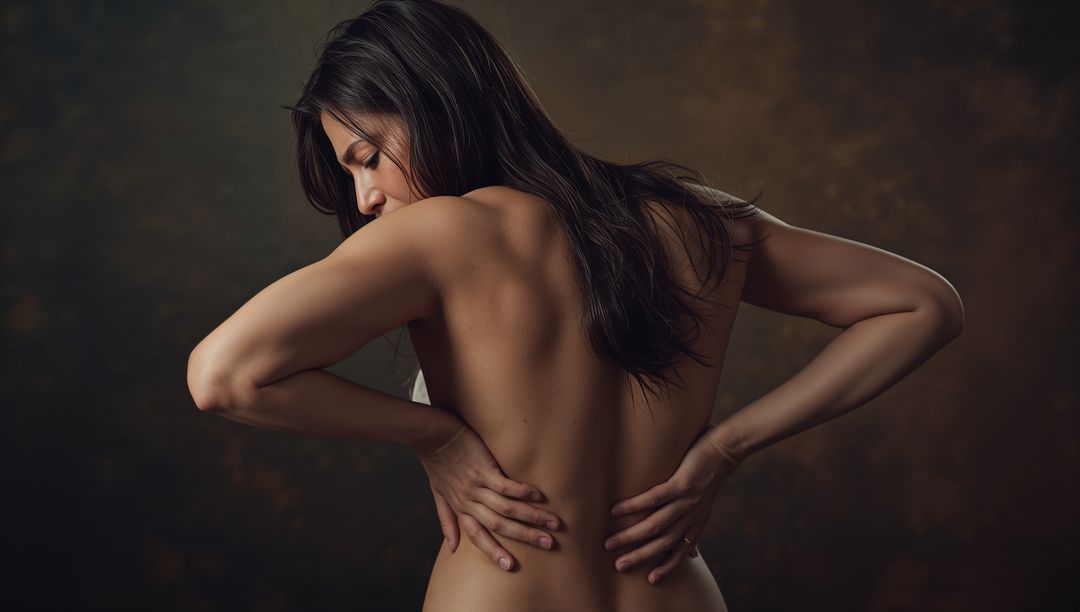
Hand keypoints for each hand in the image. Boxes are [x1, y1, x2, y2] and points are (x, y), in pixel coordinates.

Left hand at [416, 418, 561, 571]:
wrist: (430, 434)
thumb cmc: (436, 462)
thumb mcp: (437, 494)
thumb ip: (446, 520)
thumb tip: (452, 548)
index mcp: (460, 508)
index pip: (478, 536)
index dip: (493, 552)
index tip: (510, 566)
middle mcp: (469, 501)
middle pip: (499, 525)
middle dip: (525, 536)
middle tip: (548, 544)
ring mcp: (476, 486)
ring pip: (506, 508)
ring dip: (531, 516)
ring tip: (553, 522)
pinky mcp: (482, 468)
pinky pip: (505, 485)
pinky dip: (522, 491)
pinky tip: (539, 495)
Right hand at [603, 423, 743, 583]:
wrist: (726, 448)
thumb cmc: (711, 471)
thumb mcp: (708, 504)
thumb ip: (697, 526)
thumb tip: (693, 553)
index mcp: (697, 521)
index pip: (681, 549)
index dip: (667, 566)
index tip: (650, 579)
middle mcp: (692, 515)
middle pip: (663, 542)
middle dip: (640, 556)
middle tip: (619, 565)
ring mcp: (687, 500)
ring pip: (656, 525)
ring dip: (631, 536)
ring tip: (610, 543)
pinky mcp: (682, 483)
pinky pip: (654, 498)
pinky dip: (634, 506)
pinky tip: (616, 510)